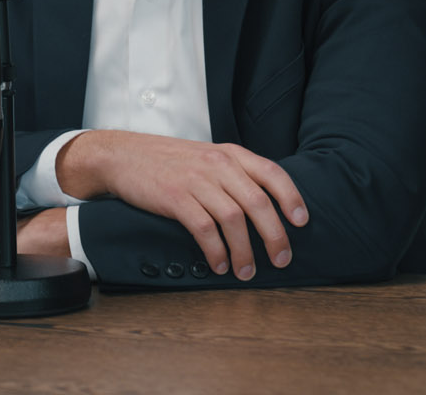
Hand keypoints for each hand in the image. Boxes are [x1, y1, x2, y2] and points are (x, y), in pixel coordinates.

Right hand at [57, 130, 306, 280]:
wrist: (123, 156)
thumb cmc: (167, 161)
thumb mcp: (206, 156)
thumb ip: (233, 173)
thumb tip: (264, 205)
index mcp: (229, 154)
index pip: (272, 173)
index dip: (291, 198)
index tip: (301, 222)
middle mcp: (217, 164)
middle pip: (258, 203)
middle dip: (275, 236)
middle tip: (281, 260)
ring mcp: (196, 180)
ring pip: (234, 220)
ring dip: (245, 252)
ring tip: (246, 271)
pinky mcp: (175, 198)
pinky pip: (204, 230)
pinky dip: (216, 252)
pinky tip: (220, 265)